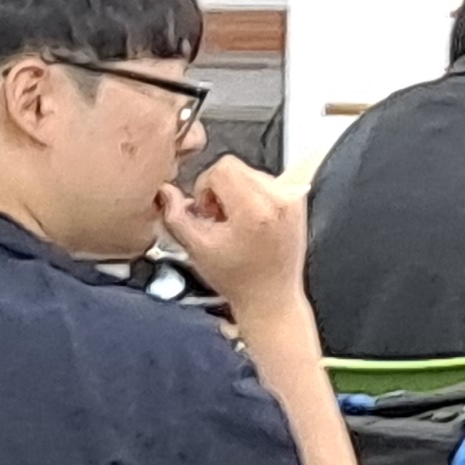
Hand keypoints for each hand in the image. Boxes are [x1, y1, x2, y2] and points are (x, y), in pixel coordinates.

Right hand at [159, 156, 310, 317]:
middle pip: (236, 167)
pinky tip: (249, 222)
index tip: (205, 212)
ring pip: (250, 173)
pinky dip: (253, 196)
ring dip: (236, 192)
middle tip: (217, 220)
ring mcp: (293, 198)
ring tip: (234, 224)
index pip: (223, 168)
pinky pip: (267, 182)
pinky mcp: (299, 202)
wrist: (271, 296)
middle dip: (219, 189)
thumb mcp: (197, 249)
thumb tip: (165, 191)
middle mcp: (280, 198)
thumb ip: (176, 217)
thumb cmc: (236, 279)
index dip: (204, 187)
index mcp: (255, 209)